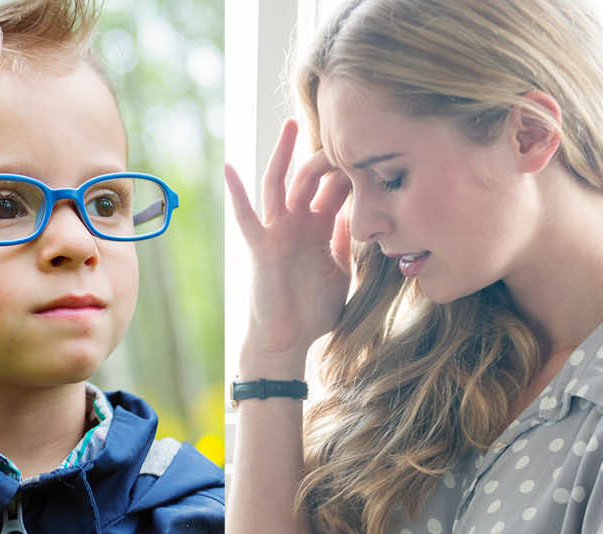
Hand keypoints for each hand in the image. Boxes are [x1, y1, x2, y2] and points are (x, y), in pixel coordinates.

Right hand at [225, 120, 354, 368]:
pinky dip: (236, 192)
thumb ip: (345, 242)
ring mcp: (276, 232)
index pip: (336, 188)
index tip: (372, 148)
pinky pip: (246, 216)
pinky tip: (229, 168)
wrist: (289, 340)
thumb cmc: (313, 310)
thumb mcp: (340, 269)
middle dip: (325, 155)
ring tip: (291, 125)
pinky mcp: (260, 247)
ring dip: (283, 155)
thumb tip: (357, 216)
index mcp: (318, 229)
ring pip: (280, 184)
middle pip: (310, 178)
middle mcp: (296, 224)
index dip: (352, 169)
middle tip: (343, 129)